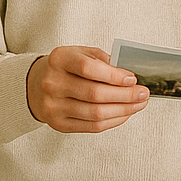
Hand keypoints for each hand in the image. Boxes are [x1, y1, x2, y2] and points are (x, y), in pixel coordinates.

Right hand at [26, 46, 148, 132]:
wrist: (37, 85)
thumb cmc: (66, 67)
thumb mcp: (81, 53)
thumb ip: (103, 61)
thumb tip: (129, 77)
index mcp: (59, 59)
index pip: (89, 69)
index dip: (114, 76)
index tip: (132, 78)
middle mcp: (53, 83)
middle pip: (95, 94)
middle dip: (125, 95)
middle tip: (143, 93)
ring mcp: (53, 106)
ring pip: (95, 114)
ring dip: (123, 110)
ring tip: (138, 105)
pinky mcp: (59, 124)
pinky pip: (92, 127)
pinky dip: (113, 121)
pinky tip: (124, 114)